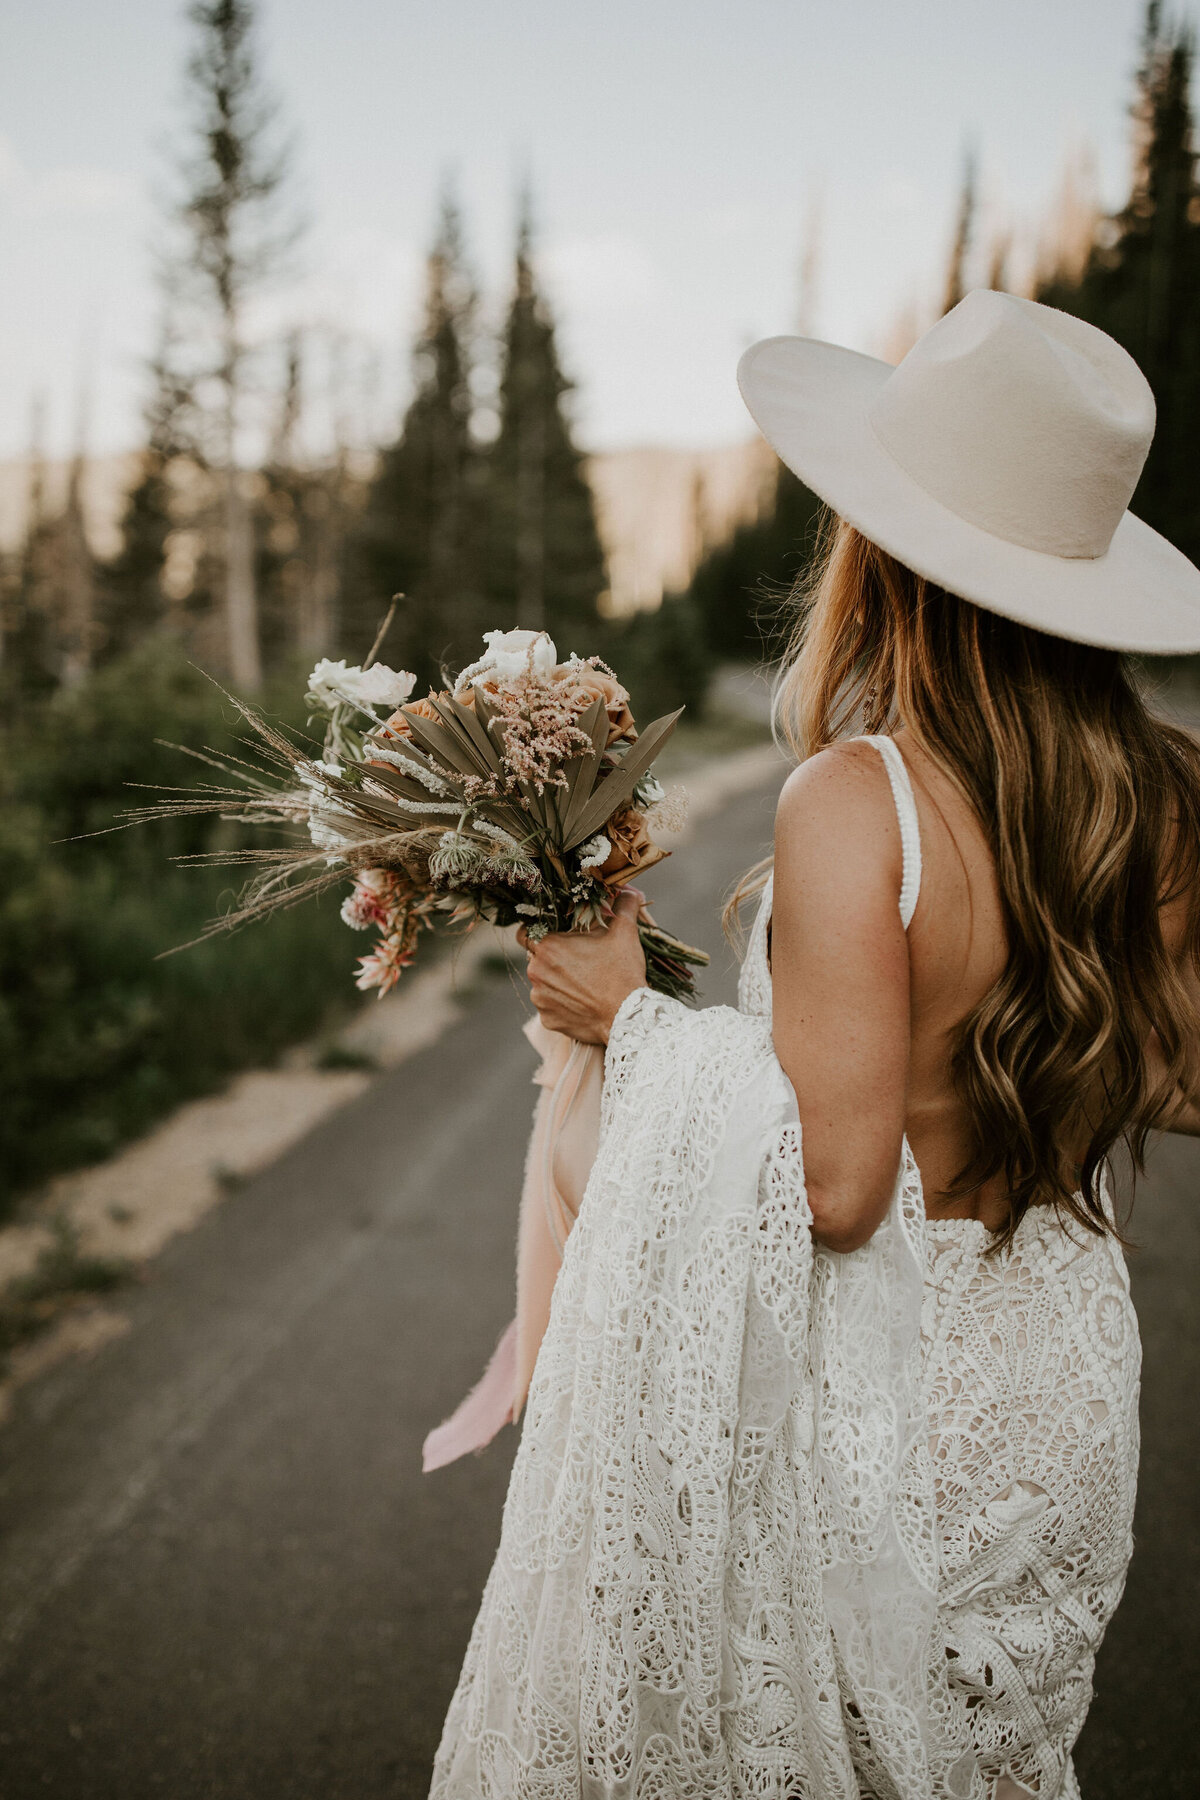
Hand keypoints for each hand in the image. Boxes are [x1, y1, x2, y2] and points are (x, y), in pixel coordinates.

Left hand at [518, 889, 647, 1043]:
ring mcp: (540, 998)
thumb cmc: (622, 972)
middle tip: (579, 960)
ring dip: (557, 981)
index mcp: (548, 946)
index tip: (554, 935)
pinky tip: (582, 1003)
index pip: (525, 932)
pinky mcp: (548, 1020)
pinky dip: (562, 1004)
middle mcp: (536, 972)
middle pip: (536, 959)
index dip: (537, 931)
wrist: (626, 1017)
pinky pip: (550, 1007)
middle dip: (553, 958)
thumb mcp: (624, 932)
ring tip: (584, 984)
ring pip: (542, 984)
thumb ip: (623, 906)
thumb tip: (628, 890)